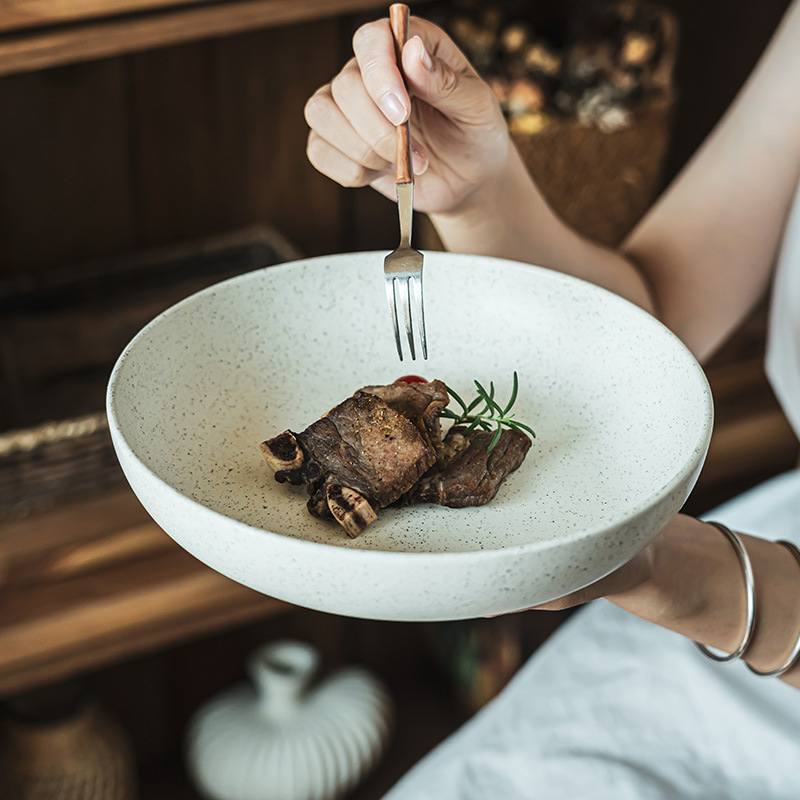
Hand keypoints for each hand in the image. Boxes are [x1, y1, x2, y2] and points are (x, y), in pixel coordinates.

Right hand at [304, 16, 511, 215]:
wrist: (468, 180)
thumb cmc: (474, 134)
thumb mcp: (476, 107)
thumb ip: (445, 81)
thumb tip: (412, 52)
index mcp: (405, 47)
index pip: (371, 40)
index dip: (379, 74)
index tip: (402, 113)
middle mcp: (370, 71)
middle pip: (344, 86)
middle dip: (378, 130)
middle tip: (419, 156)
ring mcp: (348, 107)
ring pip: (322, 114)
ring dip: (364, 151)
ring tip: (403, 166)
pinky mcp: (337, 142)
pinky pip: (318, 150)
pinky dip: (350, 170)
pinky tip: (380, 173)